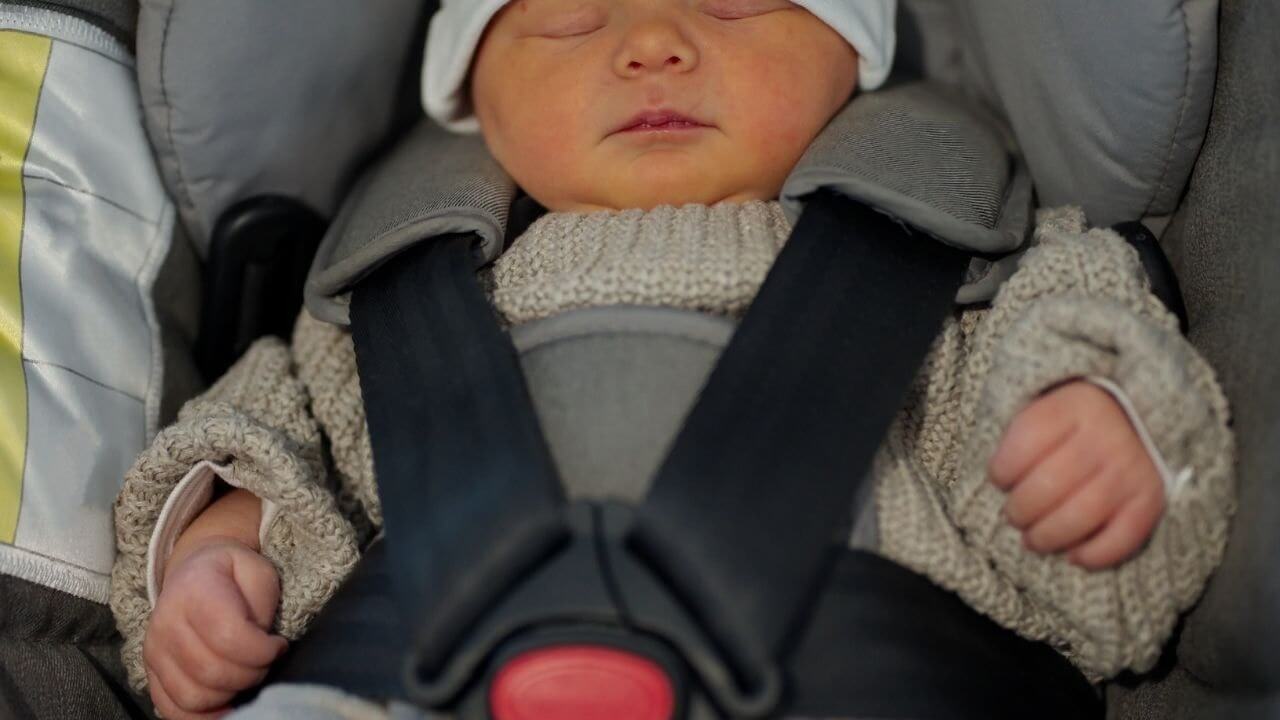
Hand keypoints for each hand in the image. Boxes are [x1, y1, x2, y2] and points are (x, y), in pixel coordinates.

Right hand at [144, 538, 286, 718]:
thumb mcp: (259, 571)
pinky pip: (172, 710)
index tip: (279, 646)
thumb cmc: (234, 576)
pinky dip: (203, 716)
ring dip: (230, 695)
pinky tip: (227, 704)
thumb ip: (261, 607)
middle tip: (266, 663)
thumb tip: (261, 647)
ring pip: (194, 697)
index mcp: (194, 589)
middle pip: (212, 672)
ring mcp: (153, 651)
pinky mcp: (150, 672)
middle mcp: (166, 622)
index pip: (229, 637)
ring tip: (246, 675)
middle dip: (251, 675)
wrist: (195, 574)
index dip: (263, 651)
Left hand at [989, 381, 1164, 569]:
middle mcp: (1107, 435)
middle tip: (1014, 516)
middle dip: (1021, 510)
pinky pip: (1121, 538)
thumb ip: (1020, 438)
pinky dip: (1093, 554)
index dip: (1002, 470)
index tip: (999, 479)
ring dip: (1048, 536)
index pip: (1026, 441)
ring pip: (1081, 515)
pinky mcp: (1150, 500)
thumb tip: (999, 486)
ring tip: (1033, 539)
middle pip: (1050, 484)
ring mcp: (1131, 469)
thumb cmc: (1072, 425)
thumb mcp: (1043, 409)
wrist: (1137, 421)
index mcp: (1074, 405)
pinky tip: (1073, 555)